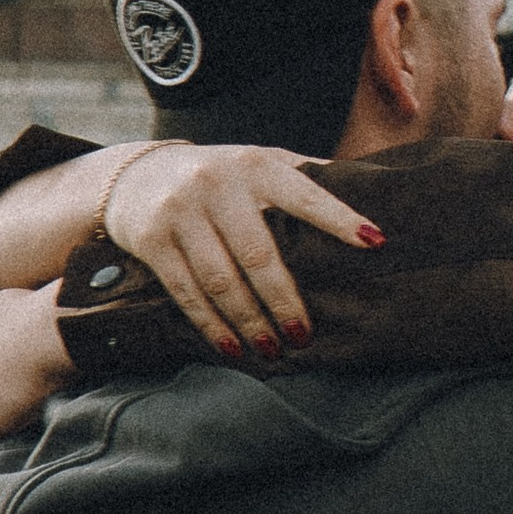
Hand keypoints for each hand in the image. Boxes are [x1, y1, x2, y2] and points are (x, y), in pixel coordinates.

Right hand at [100, 144, 383, 360]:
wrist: (137, 174)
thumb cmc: (222, 176)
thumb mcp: (261, 163)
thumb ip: (305, 178)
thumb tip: (374, 189)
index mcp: (255, 165)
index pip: (304, 194)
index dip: (339, 218)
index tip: (375, 242)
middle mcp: (216, 185)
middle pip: (258, 253)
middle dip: (284, 300)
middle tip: (305, 336)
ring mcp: (180, 212)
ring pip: (220, 279)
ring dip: (249, 321)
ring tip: (273, 350)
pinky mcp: (151, 240)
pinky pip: (186, 292)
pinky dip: (211, 326)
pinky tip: (232, 349)